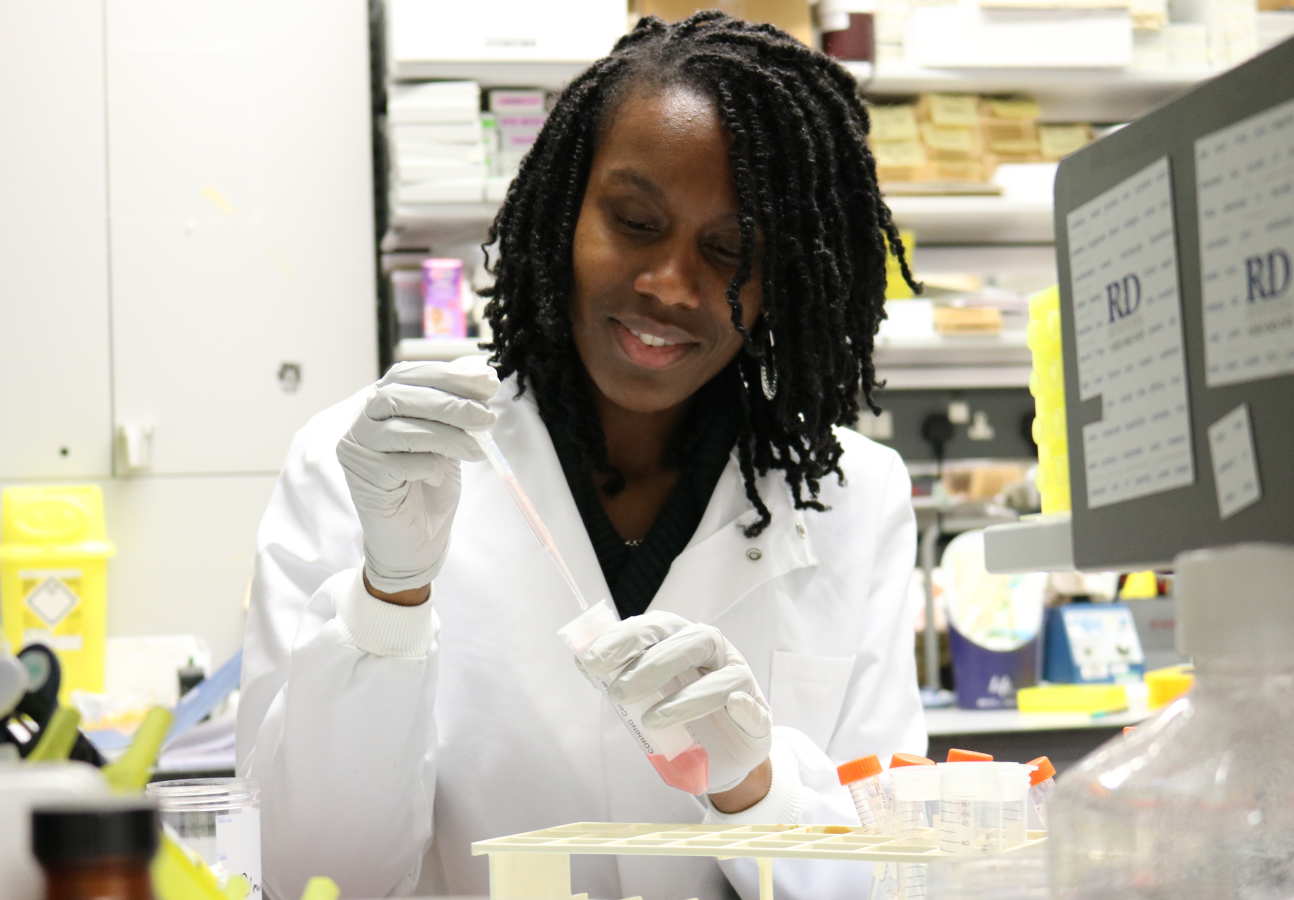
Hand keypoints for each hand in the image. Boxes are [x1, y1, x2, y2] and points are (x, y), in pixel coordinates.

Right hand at [336, 358, 497, 596]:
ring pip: (401, 428)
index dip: (448, 374)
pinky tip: (439, 476)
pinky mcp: (361, 476)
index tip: (488, 382)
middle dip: (450, 403)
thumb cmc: (431, 488)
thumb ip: (458, 408)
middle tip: (487, 417)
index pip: (409, 374)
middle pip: (401, 396)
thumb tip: (483, 373)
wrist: (418, 542)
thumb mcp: (451, 439)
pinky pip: (398, 463)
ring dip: (448, 435)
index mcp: (383, 403)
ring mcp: (357, 448)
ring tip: (478, 450)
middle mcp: (363, 420)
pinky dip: (428, 465)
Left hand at [580, 611, 771, 796]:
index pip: (653, 627)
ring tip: (652, 720)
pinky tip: (733, 708)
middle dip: (650, 664)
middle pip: (687, 641)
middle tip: (618, 693)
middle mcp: (711, 651)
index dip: (623, 639)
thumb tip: (582, 658)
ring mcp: (738, 679)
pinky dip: (744, 706)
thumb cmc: (675, 713)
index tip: (592, 662)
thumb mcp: (643, 695)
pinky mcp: (757, 712)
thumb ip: (619, 674)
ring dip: (686, 696)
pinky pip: (753, 706)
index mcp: (678, 639)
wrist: (716, 753)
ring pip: (721, 673)